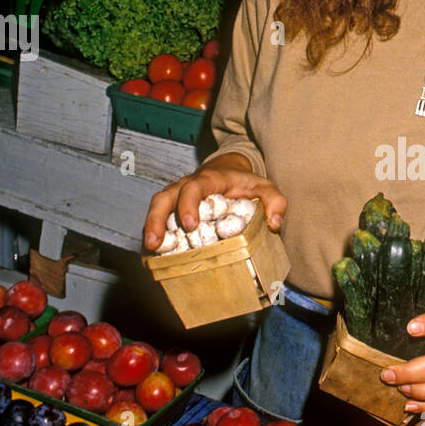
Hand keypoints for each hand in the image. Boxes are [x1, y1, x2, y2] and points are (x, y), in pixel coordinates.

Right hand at [143, 157, 287, 250]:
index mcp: (208, 180)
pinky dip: (155, 233)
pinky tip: (153, 254)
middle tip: (156, 242)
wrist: (229, 170)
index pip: (193, 188)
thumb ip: (275, 201)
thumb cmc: (246, 182)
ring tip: (149, 250)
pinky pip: (159, 217)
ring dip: (151, 227)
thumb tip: (275, 223)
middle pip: (164, 197)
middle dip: (157, 219)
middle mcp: (186, 185)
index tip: (190, 224)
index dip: (188, 204)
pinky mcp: (173, 207)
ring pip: (157, 206)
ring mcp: (176, 196)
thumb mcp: (265, 187)